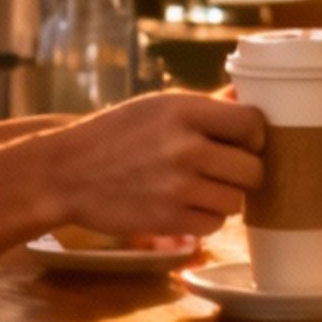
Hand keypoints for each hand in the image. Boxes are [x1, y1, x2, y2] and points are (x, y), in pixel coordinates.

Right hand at [51, 91, 265, 237]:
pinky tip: (185, 205)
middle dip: (244, 172)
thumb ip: (207, 106)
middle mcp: (186, 147)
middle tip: (224, 170)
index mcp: (185, 111)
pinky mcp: (169, 220)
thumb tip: (248, 97)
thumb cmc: (116, 134)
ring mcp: (178, 186)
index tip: (244, 141)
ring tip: (200, 187)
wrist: (67, 173)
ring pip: (237, 201)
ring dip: (224, 198)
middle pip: (253, 169)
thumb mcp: (158, 106)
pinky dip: (205, 218)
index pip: (253, 124)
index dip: (255, 136)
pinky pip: (214, 224)